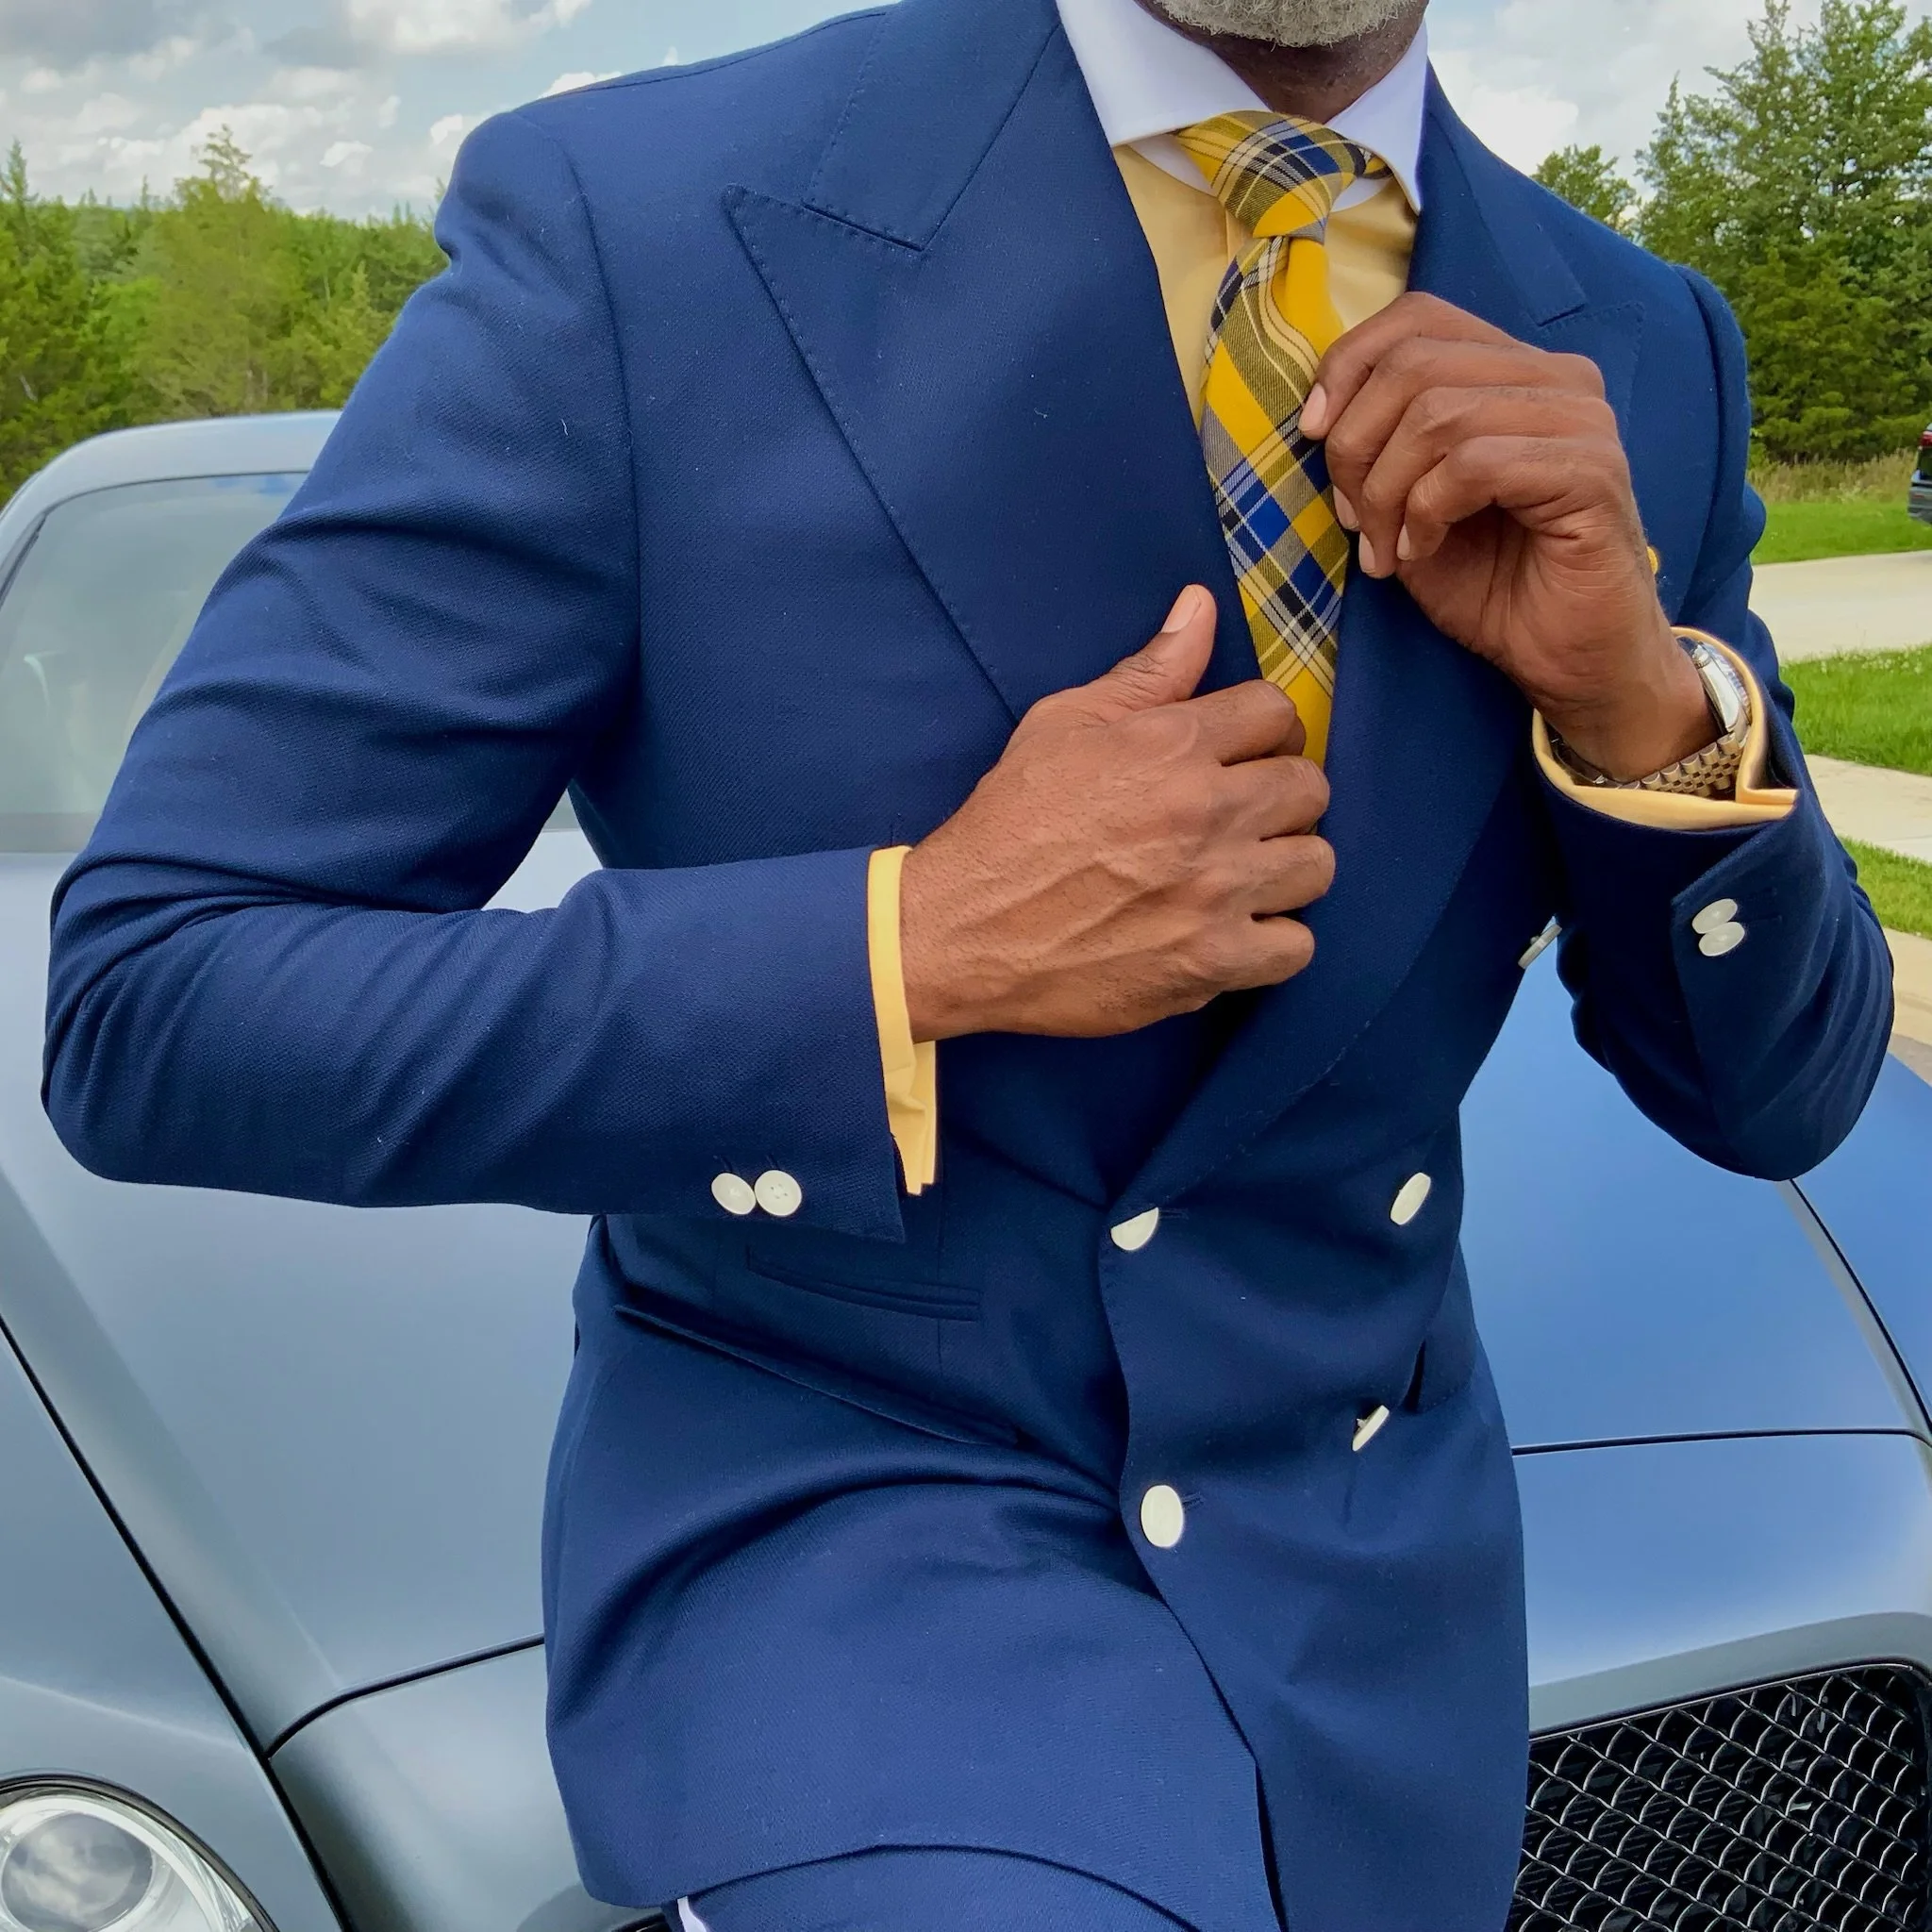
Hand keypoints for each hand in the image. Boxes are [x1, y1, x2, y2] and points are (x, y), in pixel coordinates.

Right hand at [900, 587, 1333, 1041]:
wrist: (963, 928)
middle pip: (1310, 788)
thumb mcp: (1063, 723)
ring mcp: (1217, 893)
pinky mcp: (1212, 963)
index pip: (1278, 712)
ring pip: (1316, 864)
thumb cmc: (1008, 822)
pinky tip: (1237, 933)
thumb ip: (1147, 671)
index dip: (1262, 732)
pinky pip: (1297, 947)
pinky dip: (1273, 942)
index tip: (1240, 757)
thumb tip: (1202, 607)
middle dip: (1280, 797)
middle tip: (1240, 818)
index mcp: (1175, 745)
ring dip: (1285, 866)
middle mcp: (1208, 813)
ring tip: (1245, 875)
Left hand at [1303, 293, 1711, 779]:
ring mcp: (1582, 420)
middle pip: (1415, 365)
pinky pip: (1474, 465)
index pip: (1418, 317)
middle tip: (1356, 520)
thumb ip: (1379, 448)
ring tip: (1388, 549)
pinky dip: (1426, 512)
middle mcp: (1557, 378)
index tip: (1314, 433)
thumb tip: (1321, 417)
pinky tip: (1423, 550)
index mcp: (1515, 370)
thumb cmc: (1494, 585)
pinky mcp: (1592, 472)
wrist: (1568, 659)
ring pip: (1439, 415)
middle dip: (1358, 447)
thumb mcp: (1410, 506)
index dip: (1349, 365)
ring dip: (1387, 492)